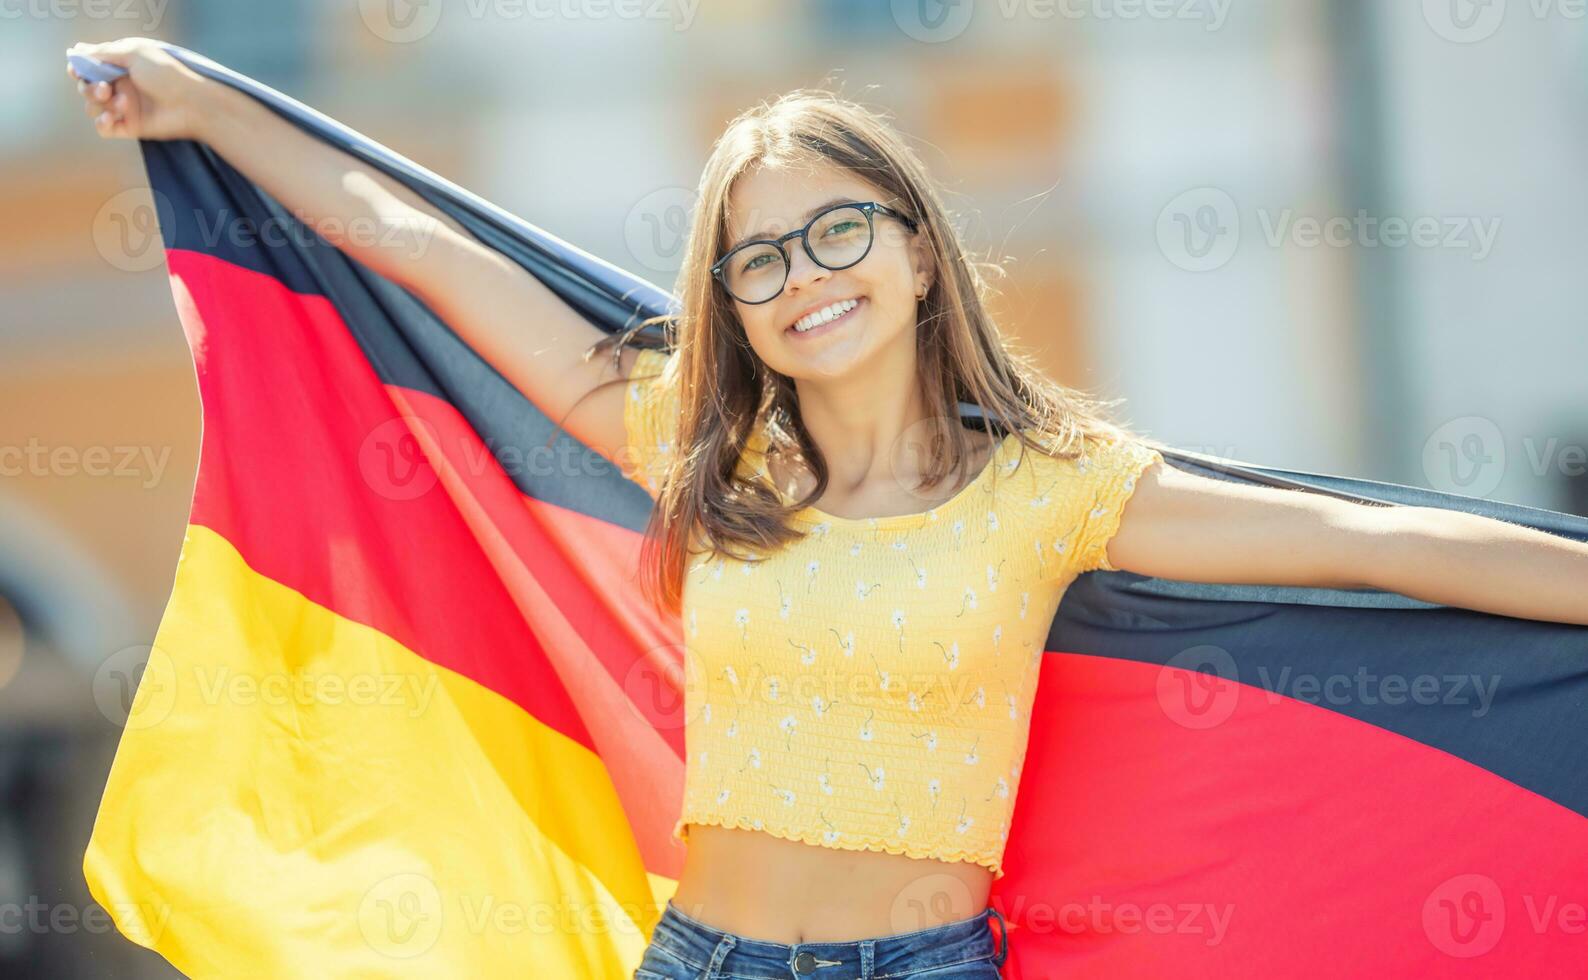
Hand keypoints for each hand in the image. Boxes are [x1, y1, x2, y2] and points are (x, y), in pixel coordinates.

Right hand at [66, 37, 208, 141]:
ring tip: (123, 103)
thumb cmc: (167, 74)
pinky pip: (103, 128)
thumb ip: (105, 53)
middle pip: (86, 87)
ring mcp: (125, 107)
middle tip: (105, 90)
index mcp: (121, 66)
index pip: (89, 67)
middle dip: (89, 88)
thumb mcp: (134, 54)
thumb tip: (77, 50)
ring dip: (101, 104)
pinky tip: (111, 118)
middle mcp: (120, 85)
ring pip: (93, 107)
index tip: (77, 71)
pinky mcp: (130, 126)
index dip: (78, 69)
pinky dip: (102, 123)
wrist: (192, 104)